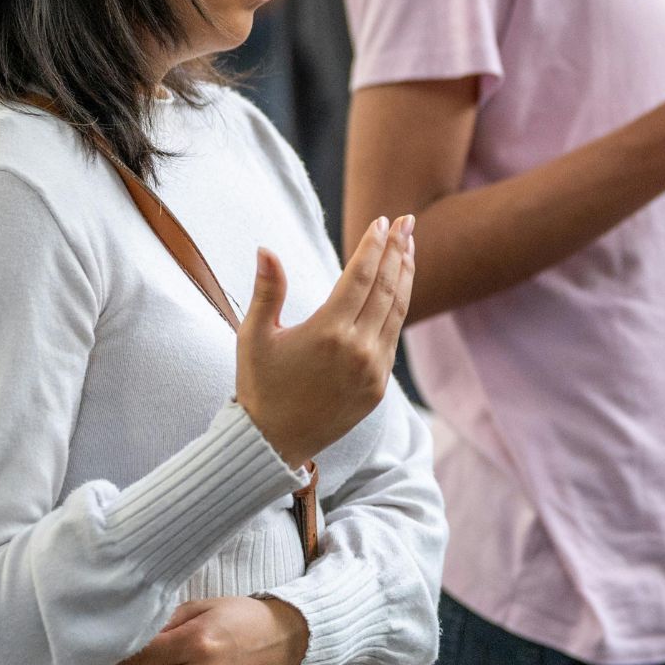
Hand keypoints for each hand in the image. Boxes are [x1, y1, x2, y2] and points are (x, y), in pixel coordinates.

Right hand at [237, 215, 413, 467]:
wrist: (274, 442)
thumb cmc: (259, 385)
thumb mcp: (254, 336)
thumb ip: (266, 291)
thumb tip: (266, 249)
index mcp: (328, 332)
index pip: (361, 276)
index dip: (374, 246)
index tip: (384, 222)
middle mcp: (357, 349)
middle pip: (387, 288)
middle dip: (399, 251)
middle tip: (408, 222)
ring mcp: (372, 370)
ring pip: (397, 312)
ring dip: (405, 276)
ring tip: (410, 248)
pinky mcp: (378, 387)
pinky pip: (392, 338)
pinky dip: (398, 308)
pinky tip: (399, 289)